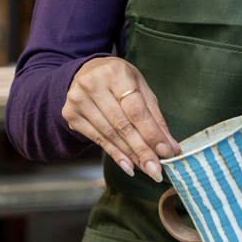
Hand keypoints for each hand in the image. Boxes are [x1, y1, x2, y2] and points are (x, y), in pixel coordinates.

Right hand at [62, 56, 177, 180]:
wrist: (87, 72)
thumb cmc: (119, 80)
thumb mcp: (140, 88)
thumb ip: (155, 116)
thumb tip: (170, 146)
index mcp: (116, 73)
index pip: (136, 110)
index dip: (151, 134)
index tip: (166, 152)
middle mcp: (93, 84)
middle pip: (122, 125)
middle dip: (142, 150)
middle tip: (156, 169)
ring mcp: (79, 100)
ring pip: (110, 135)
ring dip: (131, 155)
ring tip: (146, 168)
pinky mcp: (71, 114)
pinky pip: (98, 139)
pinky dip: (115, 154)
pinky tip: (128, 165)